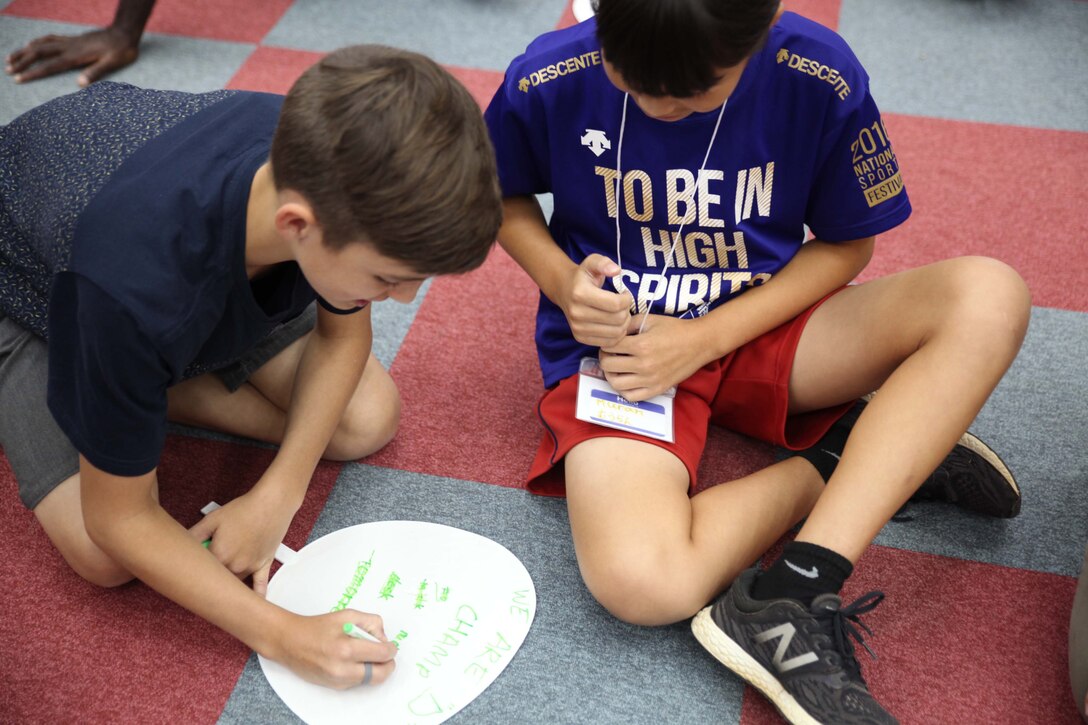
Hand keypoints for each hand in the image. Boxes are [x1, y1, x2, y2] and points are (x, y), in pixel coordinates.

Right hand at [6, 27, 139, 85]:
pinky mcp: (73, 39)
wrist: (124, 33)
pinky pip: (50, 39)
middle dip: (22, 61)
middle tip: (8, 69)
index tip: (19, 78)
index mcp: (76, 56)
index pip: (49, 66)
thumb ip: (96, 72)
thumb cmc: (121, 51)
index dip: (33, 72)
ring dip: (25, 51)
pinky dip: (37, 42)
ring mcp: (70, 42)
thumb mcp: (112, 63)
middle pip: (39, 53)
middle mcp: (69, 47)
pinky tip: (31, 45)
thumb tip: (79, 84)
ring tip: (11, 57)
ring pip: (41, 44)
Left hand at [189, 487, 296, 596]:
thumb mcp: (212, 519)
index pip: (200, 571)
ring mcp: (250, 567)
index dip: (192, 569)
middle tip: (203, 574)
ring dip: (227, 581)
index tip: (187, 570)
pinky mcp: (264, 565)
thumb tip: (181, 545)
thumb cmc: (244, 509)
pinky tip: (252, 605)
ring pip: (235, 582)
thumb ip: (194, 535)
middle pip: (217, 580)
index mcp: (219, 555)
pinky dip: (256, 596)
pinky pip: (260, 586)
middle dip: (209, 577)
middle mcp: (235, 566)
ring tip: (219, 583)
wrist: (272, 504)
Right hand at [275, 610, 397, 689]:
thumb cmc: (319, 627)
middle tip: (386, 654)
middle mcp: (342, 669)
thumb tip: (383, 639)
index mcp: (347, 648)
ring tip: (366, 654)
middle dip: (388, 664)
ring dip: (374, 668)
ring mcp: (337, 680)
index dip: (391, 649)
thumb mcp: (348, 615)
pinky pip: (357, 682)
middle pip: (381, 674)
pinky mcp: (334, 686)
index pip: (382, 654)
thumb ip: (371, 623)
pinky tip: (353, 660)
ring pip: (370, 680)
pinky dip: (361, 672)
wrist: (291, 642)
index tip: (390, 645)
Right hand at [556, 254, 633, 348]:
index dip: (627, 299)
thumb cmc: (583, 277)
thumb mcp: (592, 262)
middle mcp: (577, 313)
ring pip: (615, 333)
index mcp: (580, 293)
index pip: (615, 304)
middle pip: (617, 319)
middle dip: (627, 311)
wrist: (564, 290)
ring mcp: (577, 328)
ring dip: (624, 324)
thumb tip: (616, 270)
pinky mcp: (580, 338)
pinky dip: (617, 335)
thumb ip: (604, 263)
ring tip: (620, 314)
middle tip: (624, 305)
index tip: (625, 294)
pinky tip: (615, 324)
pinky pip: (608, 343)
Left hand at [599, 313, 714, 400]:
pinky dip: (623, 389)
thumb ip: (627, 324)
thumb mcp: (649, 320)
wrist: (699, 343)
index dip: (605, 343)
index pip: (609, 347)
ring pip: (616, 383)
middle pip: (608, 365)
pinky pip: (631, 396)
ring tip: (616, 368)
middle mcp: (643, 365)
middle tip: (610, 354)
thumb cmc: (674, 329)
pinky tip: (626, 380)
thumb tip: (611, 331)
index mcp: (640, 345)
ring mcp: (650, 380)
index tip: (610, 342)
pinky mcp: (657, 389)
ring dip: (611, 375)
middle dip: (605, 358)